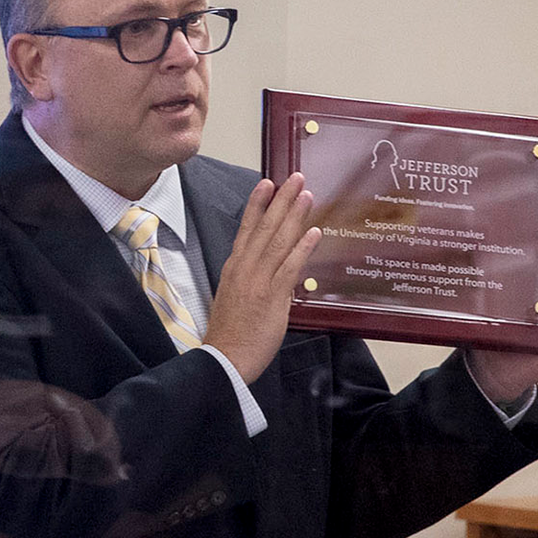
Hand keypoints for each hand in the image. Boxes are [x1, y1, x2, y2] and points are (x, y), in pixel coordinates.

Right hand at [204, 173, 321, 383]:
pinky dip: (302, 247)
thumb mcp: (234, 298)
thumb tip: (273, 271)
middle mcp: (244, 269)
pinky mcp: (272, 297)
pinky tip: (314, 231)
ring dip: (294, 216)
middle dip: (281, 200)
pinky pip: (289, 267)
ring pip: (278, 241)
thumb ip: (251, 280)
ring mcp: (258, 281)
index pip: (246, 229)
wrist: (223, 360)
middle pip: (264, 227)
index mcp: (234, 268)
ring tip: (306, 194)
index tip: (266, 183)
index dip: (257, 205)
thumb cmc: (229, 334)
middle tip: (295, 177)